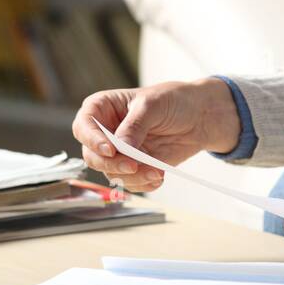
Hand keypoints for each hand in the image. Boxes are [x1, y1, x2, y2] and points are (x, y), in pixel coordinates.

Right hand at [71, 79, 240, 192]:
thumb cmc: (174, 100)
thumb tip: (120, 148)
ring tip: (156, 172)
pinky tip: (158, 177)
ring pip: (111, 173)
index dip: (92, 140)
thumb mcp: (153, 105)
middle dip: (113, 164)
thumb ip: (134, 126)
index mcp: (103, 108)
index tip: (110, 149)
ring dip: (132, 177)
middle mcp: (106, 132)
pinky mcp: (135, 166)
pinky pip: (130, 182)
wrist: (199, 116)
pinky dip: (143, 184)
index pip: (84, 126)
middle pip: (92, 155)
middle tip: (133, 165)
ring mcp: (119, 152)